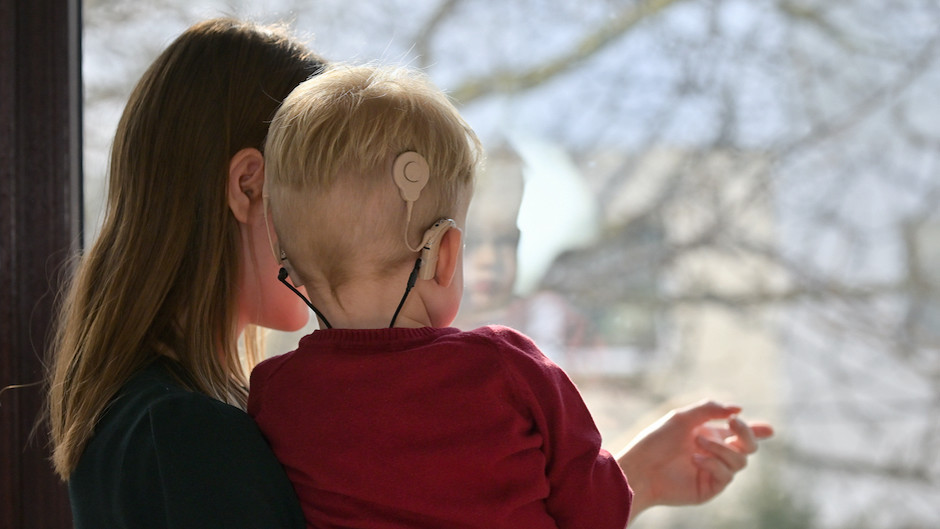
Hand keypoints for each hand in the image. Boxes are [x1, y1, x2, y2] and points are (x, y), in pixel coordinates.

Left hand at [616, 400, 773, 522]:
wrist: (641, 468)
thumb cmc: (657, 440)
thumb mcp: (683, 418)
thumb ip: (710, 409)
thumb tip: (738, 409)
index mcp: (710, 434)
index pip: (739, 433)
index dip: (757, 431)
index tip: (769, 429)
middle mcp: (715, 453)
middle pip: (749, 447)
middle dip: (748, 434)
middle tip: (735, 424)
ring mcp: (714, 471)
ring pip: (740, 460)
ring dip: (721, 448)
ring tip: (697, 443)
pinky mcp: (710, 488)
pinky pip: (726, 475)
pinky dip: (713, 463)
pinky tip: (695, 459)